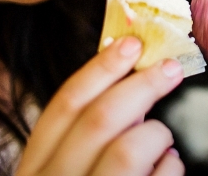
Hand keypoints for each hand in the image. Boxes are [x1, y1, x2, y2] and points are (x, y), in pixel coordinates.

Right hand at [16, 36, 184, 175]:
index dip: (101, 68)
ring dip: (156, 134)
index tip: (132, 43)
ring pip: (129, 148)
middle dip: (142, 85)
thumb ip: (86, 134)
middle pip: (100, 118)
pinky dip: (171, 165)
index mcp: (35, 167)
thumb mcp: (66, 169)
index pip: (64, 104)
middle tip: (170, 69)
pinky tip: (166, 168)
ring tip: (162, 143)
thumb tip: (130, 84)